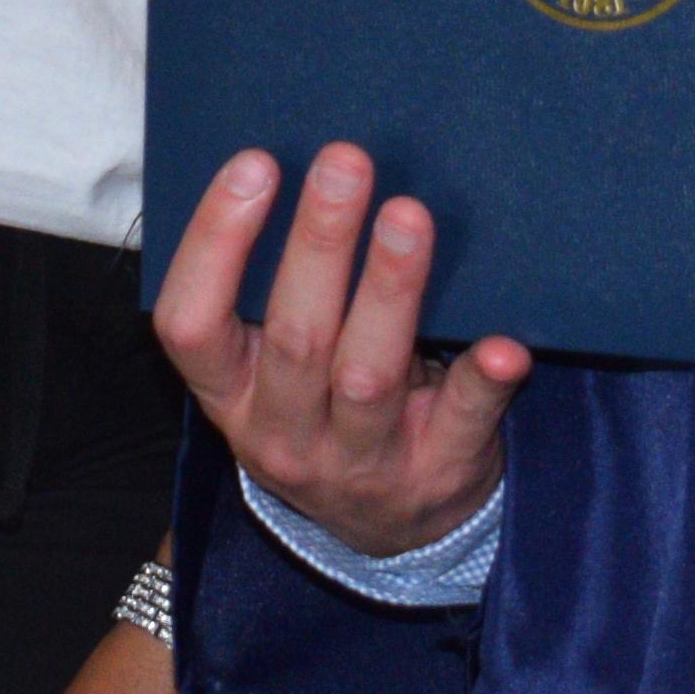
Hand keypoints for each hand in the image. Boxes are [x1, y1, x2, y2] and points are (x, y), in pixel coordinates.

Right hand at [150, 141, 525, 564]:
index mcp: (230, 395)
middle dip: (319, 244)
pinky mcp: (436, 474)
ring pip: (369, 376)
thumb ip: (273, 292)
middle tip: (344, 163)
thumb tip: (312, 169)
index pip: (191, 324)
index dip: (213, 244)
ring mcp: (361, 462)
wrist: (387, 531)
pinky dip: (481, 381)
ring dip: (391, 290)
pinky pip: (460, 424)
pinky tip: (503, 345)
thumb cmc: (322, 409)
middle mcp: (285, 434)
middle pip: (294, 339)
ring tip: (409, 216)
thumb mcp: (269, 370)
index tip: (254, 164)